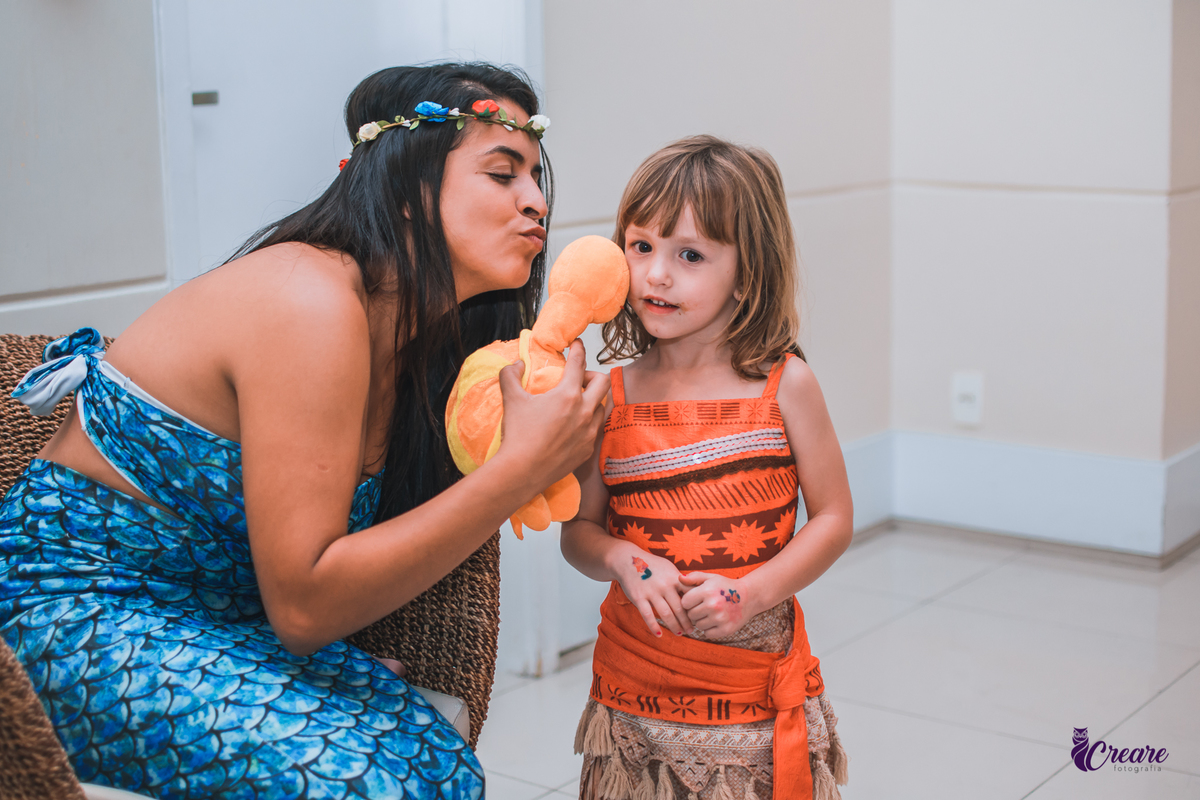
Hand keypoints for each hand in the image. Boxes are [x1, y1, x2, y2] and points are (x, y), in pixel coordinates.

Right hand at [495, 340, 608, 490]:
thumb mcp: (511, 400)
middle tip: (579, 378)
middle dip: (592, 375)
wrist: (522, 471)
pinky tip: (575, 426)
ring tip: (578, 403)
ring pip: (602, 407)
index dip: (579, 349)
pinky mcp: (588, 450)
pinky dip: (588, 423)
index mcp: (567, 395)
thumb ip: (510, 375)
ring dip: (593, 401)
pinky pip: (595, 430)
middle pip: (603, 382)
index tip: (577, 345)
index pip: (579, 363)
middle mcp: (584, 412)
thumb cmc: (518, 435)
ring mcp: (589, 432)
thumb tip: (516, 364)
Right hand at [613, 546, 690, 637]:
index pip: (690, 596)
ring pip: (666, 614)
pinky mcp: (639, 598)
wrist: (628, 560)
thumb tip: (695, 592)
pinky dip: (654, 626)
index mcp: (675, 578)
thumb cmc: (653, 565)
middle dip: (687, 622)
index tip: (699, 617)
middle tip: (692, 630)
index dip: (696, 608)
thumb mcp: (669, 568)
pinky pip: (648, 615)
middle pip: (679, 608)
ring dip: (674, 626)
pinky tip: (659, 634)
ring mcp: (651, 592)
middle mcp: (665, 585)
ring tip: (680, 634)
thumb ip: (681, 581)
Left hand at [679, 572, 748, 638]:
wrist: (749, 597)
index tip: (695, 600)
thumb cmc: (725, 586)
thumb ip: (693, 577)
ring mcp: (720, 618)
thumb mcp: (710, 578)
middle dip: (695, 611)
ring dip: (702, 621)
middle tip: (704, 607)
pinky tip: (716, 621)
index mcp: (707, 591)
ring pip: (698, 626)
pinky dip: (710, 629)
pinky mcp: (726, 629)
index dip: (688, 602)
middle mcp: (713, 605)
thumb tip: (678, 578)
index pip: (684, 603)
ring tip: (711, 613)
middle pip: (690, 615)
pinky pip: (707, 634)